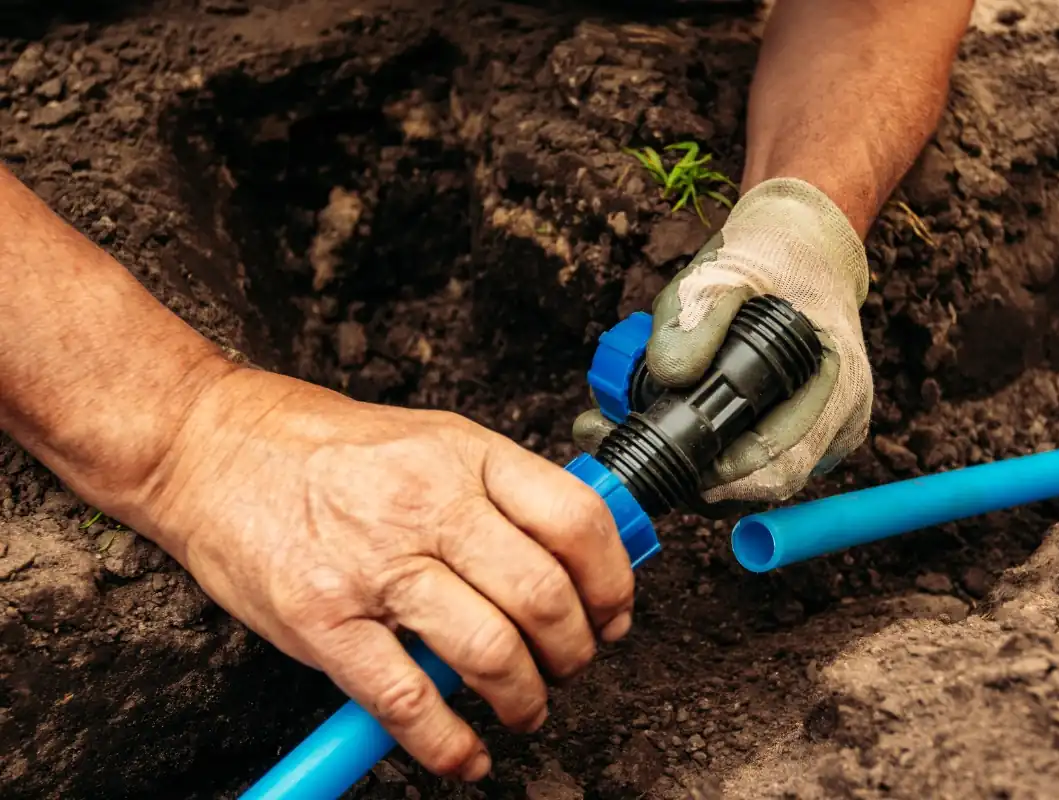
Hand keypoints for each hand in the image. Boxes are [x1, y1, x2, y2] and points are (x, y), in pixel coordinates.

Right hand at [132, 369, 634, 780]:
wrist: (211, 446)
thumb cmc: (326, 447)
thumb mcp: (432, 439)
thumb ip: (500, 491)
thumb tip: (574, 551)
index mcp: (466, 456)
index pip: (576, 521)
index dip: (612, 580)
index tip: (614, 613)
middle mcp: (428, 505)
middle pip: (544, 596)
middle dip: (575, 651)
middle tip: (571, 665)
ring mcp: (375, 565)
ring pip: (490, 652)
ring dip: (525, 699)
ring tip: (526, 708)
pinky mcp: (323, 620)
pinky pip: (408, 700)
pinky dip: (449, 744)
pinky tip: (465, 753)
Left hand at [575, 177, 872, 502]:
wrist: (804, 246)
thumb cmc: (770, 254)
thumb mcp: (724, 269)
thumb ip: (694, 316)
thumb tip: (670, 375)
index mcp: (836, 379)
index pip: (781, 462)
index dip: (720, 476)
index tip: (662, 461)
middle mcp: (841, 416)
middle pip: (763, 482)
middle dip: (694, 477)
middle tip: (623, 444)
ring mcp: (826, 430)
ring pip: (755, 478)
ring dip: (696, 468)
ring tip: (627, 430)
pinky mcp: (803, 434)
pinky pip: (755, 461)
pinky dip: (711, 453)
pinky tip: (665, 426)